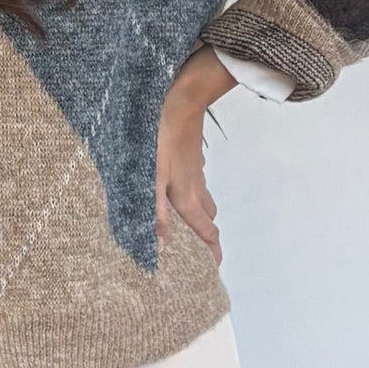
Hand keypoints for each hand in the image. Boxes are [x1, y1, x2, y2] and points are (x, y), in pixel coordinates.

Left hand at [156, 46, 236, 267]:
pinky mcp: (191, 154)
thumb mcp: (151, 178)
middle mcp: (195, 186)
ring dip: (203, 212)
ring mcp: (195, 168)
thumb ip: (155, 213)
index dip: (211, 250)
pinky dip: (195, 190)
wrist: (181, 100)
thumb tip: (159, 247)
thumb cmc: (160, 139)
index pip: (204, 230)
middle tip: (206, 248)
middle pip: (207, 216)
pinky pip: (197, 178)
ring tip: (197, 222)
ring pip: (204, 197)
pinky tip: (185, 184)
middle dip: (208, 233)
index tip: (217, 267)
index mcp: (186, 196)